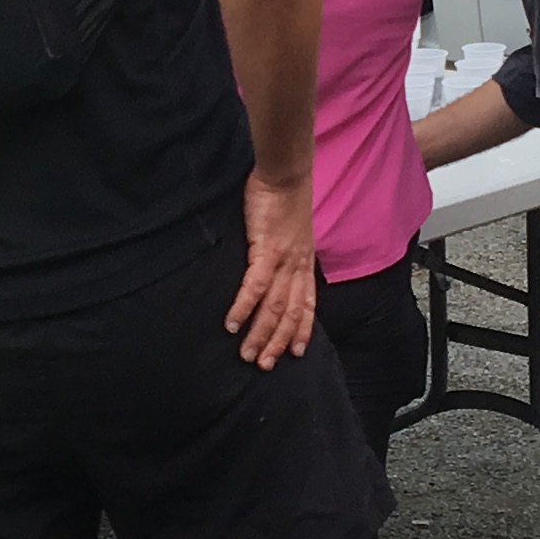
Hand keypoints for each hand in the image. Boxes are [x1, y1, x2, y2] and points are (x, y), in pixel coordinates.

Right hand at [226, 170, 319, 365]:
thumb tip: (270, 265)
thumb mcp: (288, 230)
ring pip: (275, 307)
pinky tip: (232, 324)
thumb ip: (282, 250)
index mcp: (303, 262)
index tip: (296, 352)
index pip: (307, 304)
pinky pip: (255, 286)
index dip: (302, 330)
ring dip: (260, 333)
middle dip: (278, 342)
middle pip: (290, 314)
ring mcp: (284, 260)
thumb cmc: (282, 197)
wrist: (285, 172)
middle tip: (265, 365)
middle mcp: (298, 266)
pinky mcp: (267, 250)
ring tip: (246, 354)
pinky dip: (244, 308)